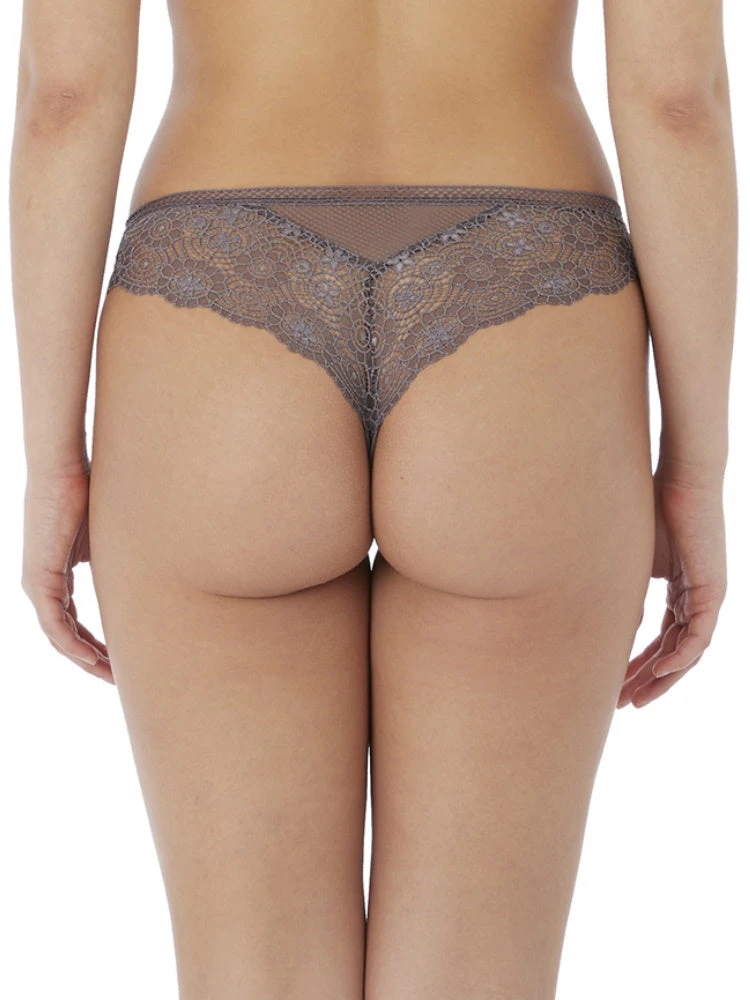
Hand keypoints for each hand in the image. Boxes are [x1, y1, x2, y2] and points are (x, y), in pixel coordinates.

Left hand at [22, 469, 111, 682]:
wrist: (63, 468)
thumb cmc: (87, 490)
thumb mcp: (106, 537)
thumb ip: (116, 562)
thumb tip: (147, 573)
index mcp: (56, 573)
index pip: (74, 620)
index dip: (98, 643)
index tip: (122, 658)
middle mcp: (42, 583)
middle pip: (66, 636)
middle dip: (93, 660)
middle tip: (118, 678)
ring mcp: (36, 583)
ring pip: (59, 637)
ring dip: (85, 659)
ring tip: (111, 676)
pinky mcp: (37, 580)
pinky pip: (54, 625)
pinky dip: (73, 645)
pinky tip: (92, 658)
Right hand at [618, 474, 726, 708]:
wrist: (680, 479)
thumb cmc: (651, 507)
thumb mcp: (632, 560)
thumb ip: (625, 591)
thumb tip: (602, 620)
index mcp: (682, 589)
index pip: (663, 638)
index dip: (640, 663)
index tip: (616, 683)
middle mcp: (698, 597)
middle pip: (674, 653)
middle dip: (647, 680)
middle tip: (622, 703)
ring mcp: (708, 596)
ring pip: (687, 652)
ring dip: (661, 678)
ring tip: (635, 698)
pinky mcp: (713, 590)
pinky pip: (698, 637)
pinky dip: (679, 658)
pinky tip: (657, 674)